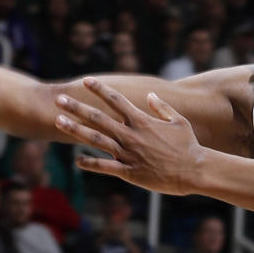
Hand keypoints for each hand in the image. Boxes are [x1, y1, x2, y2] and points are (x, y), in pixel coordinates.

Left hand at [54, 78, 205, 194]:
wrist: (195, 171)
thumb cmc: (189, 144)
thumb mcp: (178, 120)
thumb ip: (161, 107)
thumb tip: (149, 95)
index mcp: (142, 120)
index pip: (115, 100)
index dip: (100, 89)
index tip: (86, 80)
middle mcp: (131, 135)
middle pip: (98, 117)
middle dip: (77, 107)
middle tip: (59, 99)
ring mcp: (128, 153)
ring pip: (96, 139)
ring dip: (75, 130)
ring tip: (58, 121)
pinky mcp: (129, 172)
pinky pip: (105, 167)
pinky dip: (89, 163)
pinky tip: (77, 160)